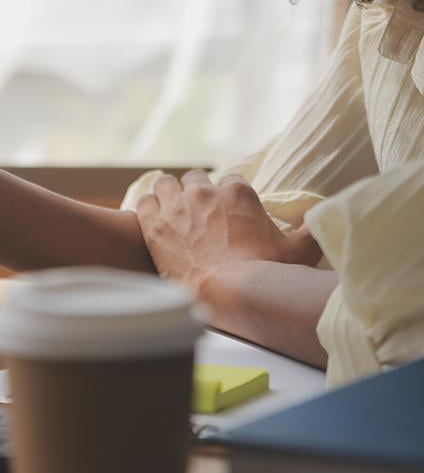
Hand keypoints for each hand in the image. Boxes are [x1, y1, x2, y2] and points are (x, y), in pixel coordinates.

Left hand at [135, 170, 321, 285]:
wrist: (227, 293)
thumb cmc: (265, 272)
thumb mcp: (300, 249)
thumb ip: (313, 228)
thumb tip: (329, 216)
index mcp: (238, 193)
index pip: (230, 180)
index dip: (227, 194)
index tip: (226, 208)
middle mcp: (205, 193)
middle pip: (194, 179)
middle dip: (196, 191)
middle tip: (196, 211)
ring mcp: (176, 207)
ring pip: (165, 184)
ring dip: (168, 194)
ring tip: (171, 211)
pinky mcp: (153, 225)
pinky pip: (144, 202)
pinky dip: (148, 207)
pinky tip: (152, 219)